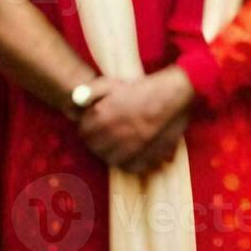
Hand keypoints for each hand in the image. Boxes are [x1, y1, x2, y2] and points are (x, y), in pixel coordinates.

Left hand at [78, 66, 193, 169]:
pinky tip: (132, 154)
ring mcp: (131, 148)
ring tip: (119, 144)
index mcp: (103, 116)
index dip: (88, 128)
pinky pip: (131, 168)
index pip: (83, 132)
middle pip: (95, 148)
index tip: (95, 125)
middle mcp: (114, 134)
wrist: (174, 93)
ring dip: (112, 153)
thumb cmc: (142, 87)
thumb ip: (92, 90)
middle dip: (97, 141)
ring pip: (111, 160)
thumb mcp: (113, 82)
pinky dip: (129, 164)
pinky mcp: (147, 156)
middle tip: (106, 135)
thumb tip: (76, 101)